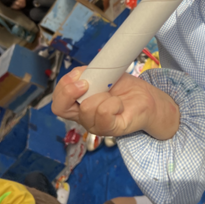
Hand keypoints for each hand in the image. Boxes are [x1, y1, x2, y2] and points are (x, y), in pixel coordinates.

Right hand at [52, 66, 179, 139]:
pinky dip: (113, 103)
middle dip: (70, 91)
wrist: (147, 97)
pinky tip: (119, 104)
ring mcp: (96, 125)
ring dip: (102, 95)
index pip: (57, 101)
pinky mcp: (111, 129)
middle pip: (60, 108)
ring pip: (86, 108)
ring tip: (113, 95)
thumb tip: (79, 75)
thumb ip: (88, 74)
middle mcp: (83, 117)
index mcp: (78, 104)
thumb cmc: (124, 87)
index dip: (63, 86)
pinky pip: (104, 113)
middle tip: (87, 83)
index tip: (79, 75)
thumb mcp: (103, 74)